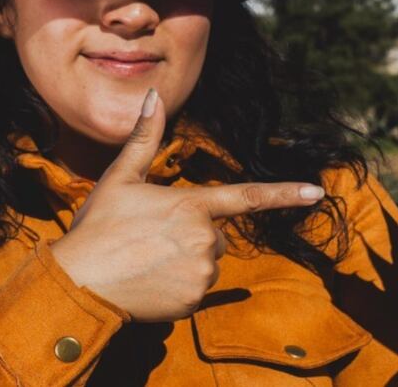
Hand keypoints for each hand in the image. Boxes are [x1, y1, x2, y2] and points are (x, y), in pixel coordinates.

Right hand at [49, 88, 325, 322]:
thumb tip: (154, 95)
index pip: (249, 196)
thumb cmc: (97, 228)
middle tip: (150, 238)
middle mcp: (204, 238)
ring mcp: (201, 272)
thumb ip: (145, 138)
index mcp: (192, 205)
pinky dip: (179, 287)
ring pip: (207, 263)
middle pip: (214, 235)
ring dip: (186, 261)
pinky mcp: (193, 301)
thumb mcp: (120, 178)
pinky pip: (197, 290)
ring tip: (147, 260)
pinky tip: (150, 283)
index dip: (286, 194)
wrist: (78, 283)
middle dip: (191, 235)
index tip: (318, 192)